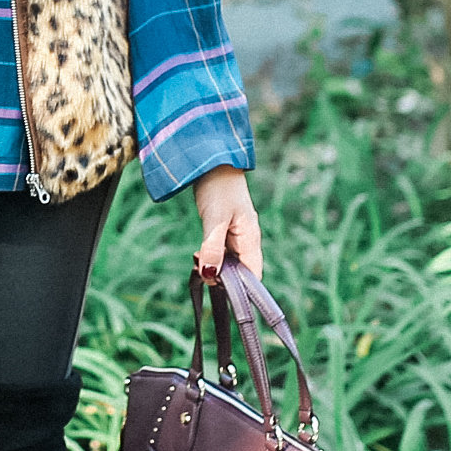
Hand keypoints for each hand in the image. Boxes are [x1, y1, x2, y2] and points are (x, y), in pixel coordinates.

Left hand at [190, 166, 262, 283]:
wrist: (212, 162)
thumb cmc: (219, 187)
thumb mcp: (215, 218)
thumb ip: (213, 247)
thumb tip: (209, 274)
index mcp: (251, 239)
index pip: (253, 276)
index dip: (239, 289)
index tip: (216, 286)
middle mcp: (247, 240)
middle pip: (239, 272)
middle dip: (221, 277)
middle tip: (200, 270)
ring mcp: (236, 236)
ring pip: (228, 263)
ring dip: (212, 266)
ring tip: (196, 260)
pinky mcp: (225, 231)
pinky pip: (220, 252)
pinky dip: (209, 256)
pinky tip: (198, 254)